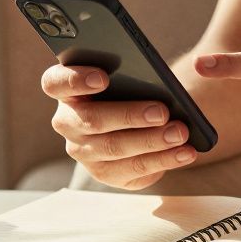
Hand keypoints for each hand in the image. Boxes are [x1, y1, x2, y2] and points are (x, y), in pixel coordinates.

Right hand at [42, 64, 197, 189]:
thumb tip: (168, 75)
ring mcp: (83, 152)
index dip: (75, 80)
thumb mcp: (128, 72)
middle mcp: (67, 122)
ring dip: (151, 141)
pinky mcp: (104, 173)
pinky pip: (133, 171)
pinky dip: (163, 160)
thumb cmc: (131, 85)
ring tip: (181, 133)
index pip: (55, 83)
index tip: (103, 77)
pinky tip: (185, 153)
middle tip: (162, 111)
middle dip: (129, 116)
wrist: (142, 116)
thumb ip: (134, 68)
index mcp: (65, 90)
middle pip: (91, 120)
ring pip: (114, 149)